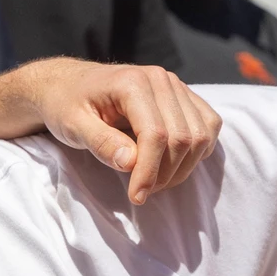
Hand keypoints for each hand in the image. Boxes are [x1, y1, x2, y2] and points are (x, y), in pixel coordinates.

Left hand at [29, 59, 220, 203]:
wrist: (70, 85)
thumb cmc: (67, 105)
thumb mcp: (72, 125)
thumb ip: (100, 142)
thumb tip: (130, 163)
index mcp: (132, 82)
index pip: (156, 134)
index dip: (150, 171)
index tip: (136, 196)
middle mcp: (161, 79)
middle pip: (183, 138)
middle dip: (165, 174)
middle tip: (140, 192)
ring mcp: (176, 86)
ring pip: (200, 135)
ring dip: (182, 167)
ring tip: (154, 181)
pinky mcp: (184, 97)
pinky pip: (208, 126)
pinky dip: (197, 152)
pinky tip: (172, 164)